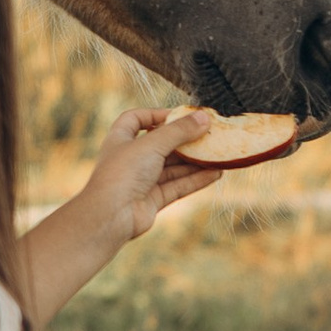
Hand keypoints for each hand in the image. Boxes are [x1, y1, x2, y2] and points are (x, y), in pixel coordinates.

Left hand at [21, 110, 223, 324]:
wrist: (110, 216)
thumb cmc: (123, 173)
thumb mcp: (152, 144)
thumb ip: (179, 131)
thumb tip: (205, 118)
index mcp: (120, 140)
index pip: (136, 119)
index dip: (156, 114)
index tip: (179, 114)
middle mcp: (130, 159)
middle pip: (161, 144)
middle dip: (185, 140)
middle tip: (210, 134)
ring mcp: (141, 181)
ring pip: (173, 167)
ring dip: (196, 161)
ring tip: (220, 153)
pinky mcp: (153, 200)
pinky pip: (178, 186)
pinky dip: (196, 179)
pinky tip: (217, 173)